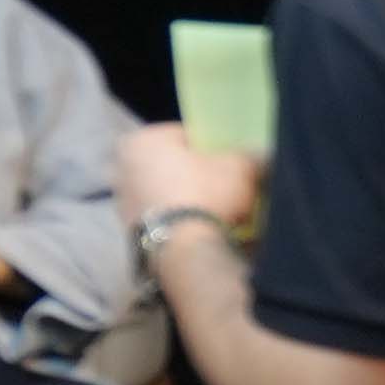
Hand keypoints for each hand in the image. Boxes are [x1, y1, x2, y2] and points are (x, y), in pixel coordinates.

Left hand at [111, 121, 261, 248]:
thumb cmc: (205, 193)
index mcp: (141, 140)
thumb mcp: (239, 167)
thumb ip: (250, 156)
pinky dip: (181, 223)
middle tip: (226, 188)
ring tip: (219, 214)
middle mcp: (122, 168)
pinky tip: (204, 231)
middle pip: (171, 166)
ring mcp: (123, 204)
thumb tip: (262, 156)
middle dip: (197, 176)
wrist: (184, 250)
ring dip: (189, 200)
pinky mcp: (130, 234)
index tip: (230, 163)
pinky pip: (164, 220)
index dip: (212, 148)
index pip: (183, 135)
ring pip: (166, 194)